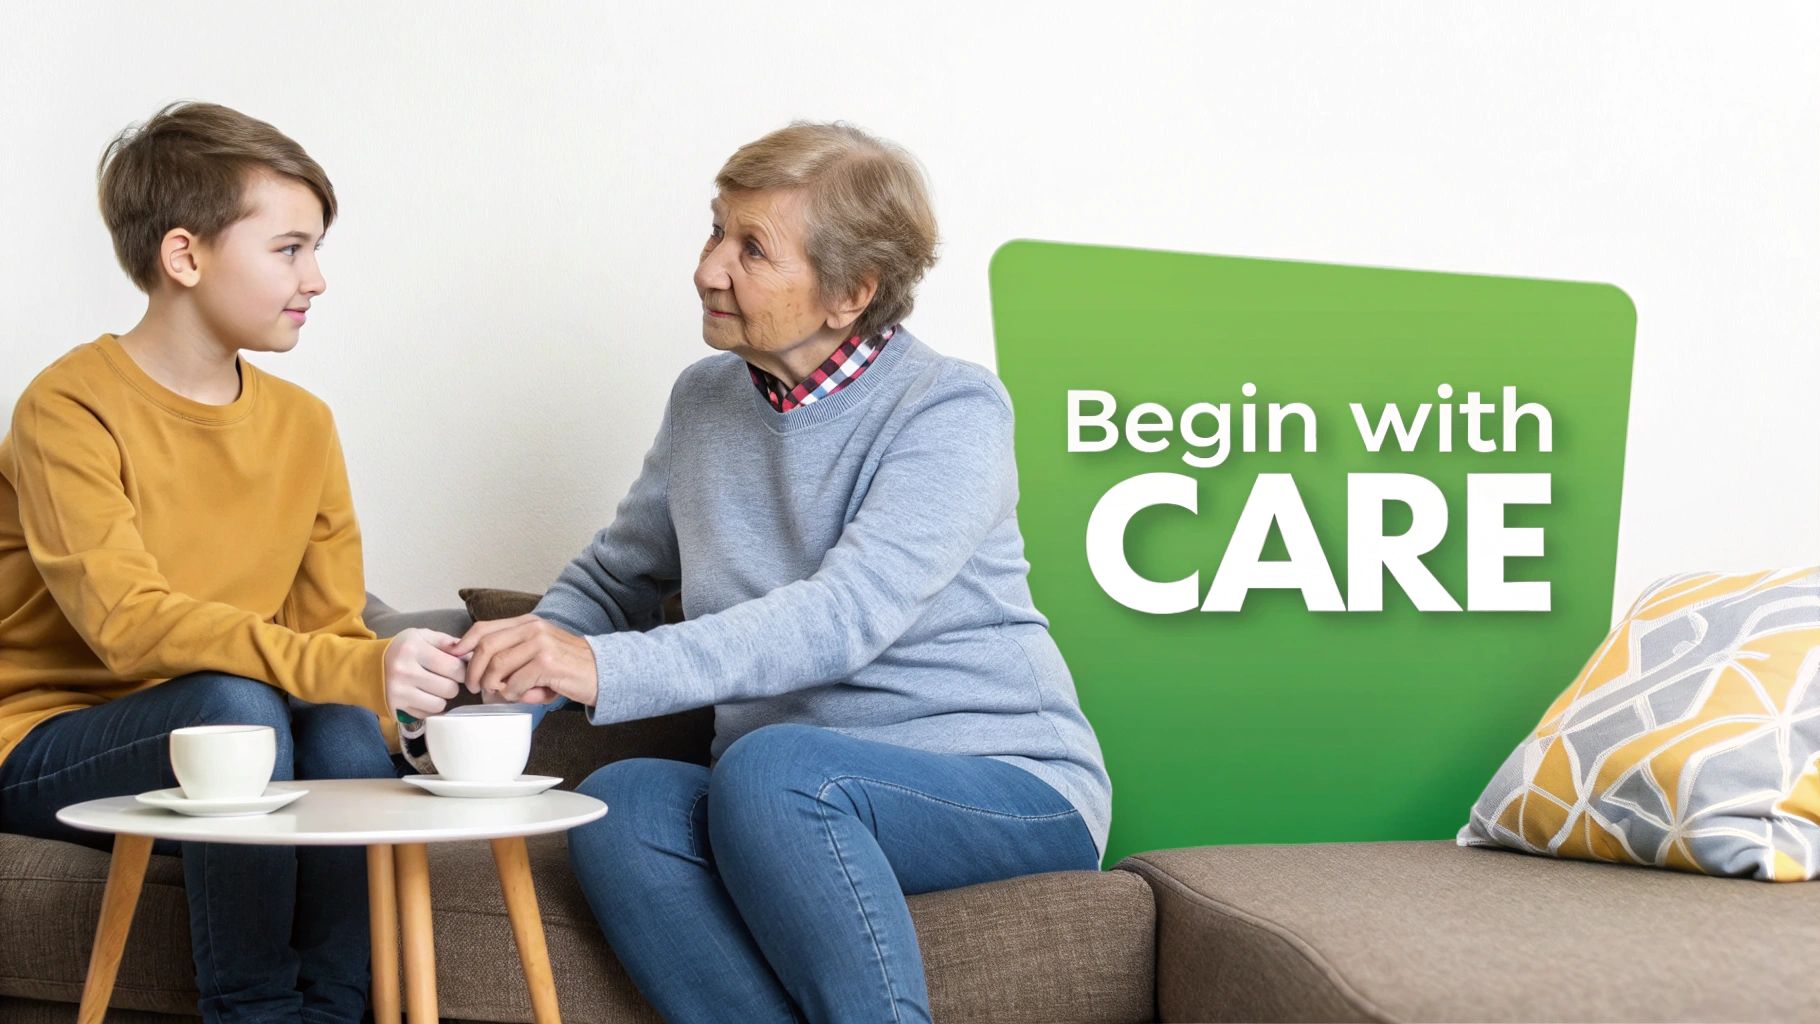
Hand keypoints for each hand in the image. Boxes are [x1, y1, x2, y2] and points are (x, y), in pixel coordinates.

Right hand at [382, 627, 466, 719]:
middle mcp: (404, 671)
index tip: (459, 669)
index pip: (454, 667)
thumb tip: (470, 654)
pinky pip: (426, 714)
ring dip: (442, 698)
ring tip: (434, 688)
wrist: (364, 667)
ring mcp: (398, 692)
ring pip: (439, 704)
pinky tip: (423, 697)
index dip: (463, 670)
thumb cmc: (399, 650)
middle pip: (449, 688)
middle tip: (446, 679)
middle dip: (453, 684)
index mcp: (413, 648)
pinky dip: (429, 707)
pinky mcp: (395, 708)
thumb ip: (445, 641)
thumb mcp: (419, 636)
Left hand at [451, 615, 597, 705]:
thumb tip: (478, 671)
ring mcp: (541, 644)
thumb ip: (513, 654)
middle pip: (486, 647)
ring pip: (497, 667)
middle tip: (475, 687)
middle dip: (475, 671)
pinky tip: (527, 696)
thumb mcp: (540, 651)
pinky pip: (515, 684)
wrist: (604, 672)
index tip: (455, 658)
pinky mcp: (547, 664)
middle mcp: (533, 628)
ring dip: (495, 687)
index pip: (484, 628)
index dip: (464, 644)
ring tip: (504, 694)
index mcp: (528, 623)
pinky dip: (514, 695)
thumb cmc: (569, 667)